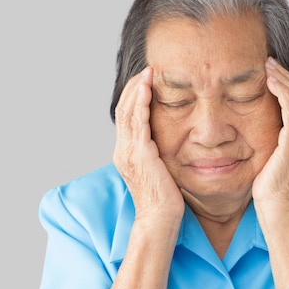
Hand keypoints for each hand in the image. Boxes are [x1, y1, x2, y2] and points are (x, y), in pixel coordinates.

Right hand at [113, 67, 184, 222]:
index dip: (133, 95)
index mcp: (126, 152)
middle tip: (146, 69)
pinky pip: (137, 121)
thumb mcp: (158, 169)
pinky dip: (141, 102)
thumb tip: (166, 139)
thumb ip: (156, 152)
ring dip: (137, 88)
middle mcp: (122, 149)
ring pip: (127, 111)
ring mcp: (128, 151)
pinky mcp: (139, 154)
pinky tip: (148, 88)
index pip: (125, 116)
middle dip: (133, 86)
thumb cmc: (164, 198)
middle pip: (123, 108)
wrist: (159, 219)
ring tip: (148, 72)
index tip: (145, 80)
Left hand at [252, 57, 288, 208]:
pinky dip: (282, 92)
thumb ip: (278, 132)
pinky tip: (270, 82)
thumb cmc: (270, 180)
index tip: (273, 69)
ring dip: (283, 79)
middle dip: (286, 75)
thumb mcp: (276, 150)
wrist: (275, 203)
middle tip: (270, 61)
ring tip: (268, 66)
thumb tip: (266, 114)